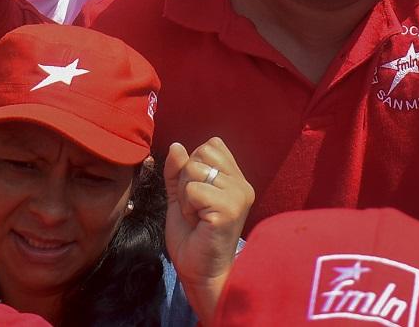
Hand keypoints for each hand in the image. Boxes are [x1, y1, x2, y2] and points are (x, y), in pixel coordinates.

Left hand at [164, 138, 252, 309]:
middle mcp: (242, 184)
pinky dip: (187, 207)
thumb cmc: (192, 238)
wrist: (199, 272)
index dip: (193, 165)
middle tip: (195, 207)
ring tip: (196, 216)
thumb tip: (176, 146)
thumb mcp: (180, 197)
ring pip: (194, 169)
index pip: (211, 146)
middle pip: (201, 153)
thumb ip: (177, 171)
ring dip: (185, 195)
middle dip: (186, 179)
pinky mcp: (229, 209)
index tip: (196, 195)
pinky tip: (197, 223)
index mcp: (235, 179)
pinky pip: (194, 190)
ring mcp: (238, 196)